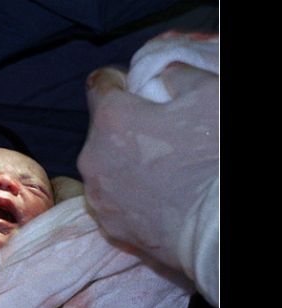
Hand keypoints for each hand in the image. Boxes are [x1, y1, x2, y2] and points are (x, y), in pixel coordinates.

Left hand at [78, 33, 217, 304]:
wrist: (219, 228)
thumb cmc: (215, 156)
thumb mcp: (209, 94)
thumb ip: (177, 75)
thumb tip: (162, 76)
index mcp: (111, 119)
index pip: (100, 85)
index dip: (121, 82)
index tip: (139, 89)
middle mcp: (92, 158)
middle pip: (104, 131)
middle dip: (128, 128)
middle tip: (165, 135)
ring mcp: (99, 198)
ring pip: (108, 168)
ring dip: (127, 164)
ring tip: (165, 172)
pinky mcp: (111, 229)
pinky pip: (117, 201)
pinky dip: (132, 196)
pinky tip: (162, 199)